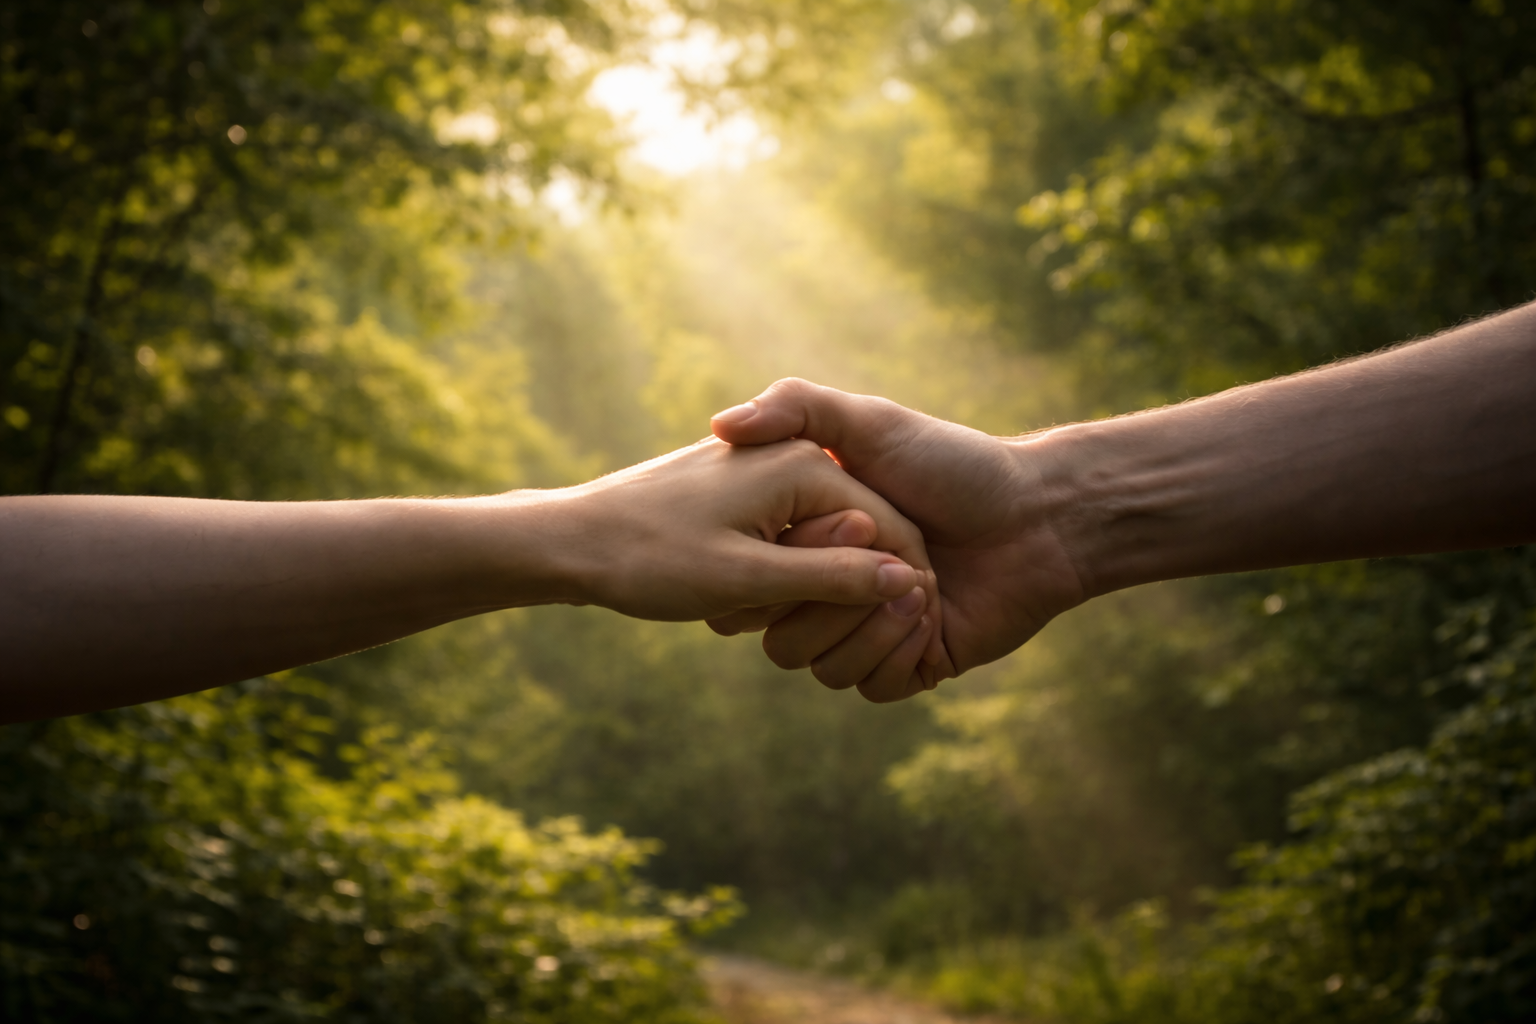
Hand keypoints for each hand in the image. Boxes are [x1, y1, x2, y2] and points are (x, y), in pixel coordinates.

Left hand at [562, 437, 947, 700]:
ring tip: (744, 609)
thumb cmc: (652, 558)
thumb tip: (903, 579)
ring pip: (821, 539)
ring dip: (800, 585)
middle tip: (784, 621)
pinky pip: (788, 534)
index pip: (889, 529)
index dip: (896, 587)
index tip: (894, 635)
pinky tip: (737, 598)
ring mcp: (767, 468)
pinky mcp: (743, 488)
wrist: (571, 539)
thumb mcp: (747, 578)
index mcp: (805, 465)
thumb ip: (831, 576)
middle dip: (836, 587)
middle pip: (857, 533)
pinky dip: (776, 572)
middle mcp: (793, 454)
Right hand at [709, 379, 1089, 684]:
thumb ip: (796, 407)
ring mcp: (869, 632)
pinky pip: (871, 687)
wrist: (1037, 516)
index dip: (781, 565)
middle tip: (887, 563)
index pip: (753, 580)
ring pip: (820, 668)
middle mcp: (832, 592)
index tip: (830, 531)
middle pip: (778, 637)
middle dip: (829, 601)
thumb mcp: (871, 422)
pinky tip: (931, 619)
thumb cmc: (953, 464)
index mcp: (810, 545)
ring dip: (867, 630)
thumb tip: (721, 424)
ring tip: (918, 590)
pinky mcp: (910, 666)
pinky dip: (896, 656)